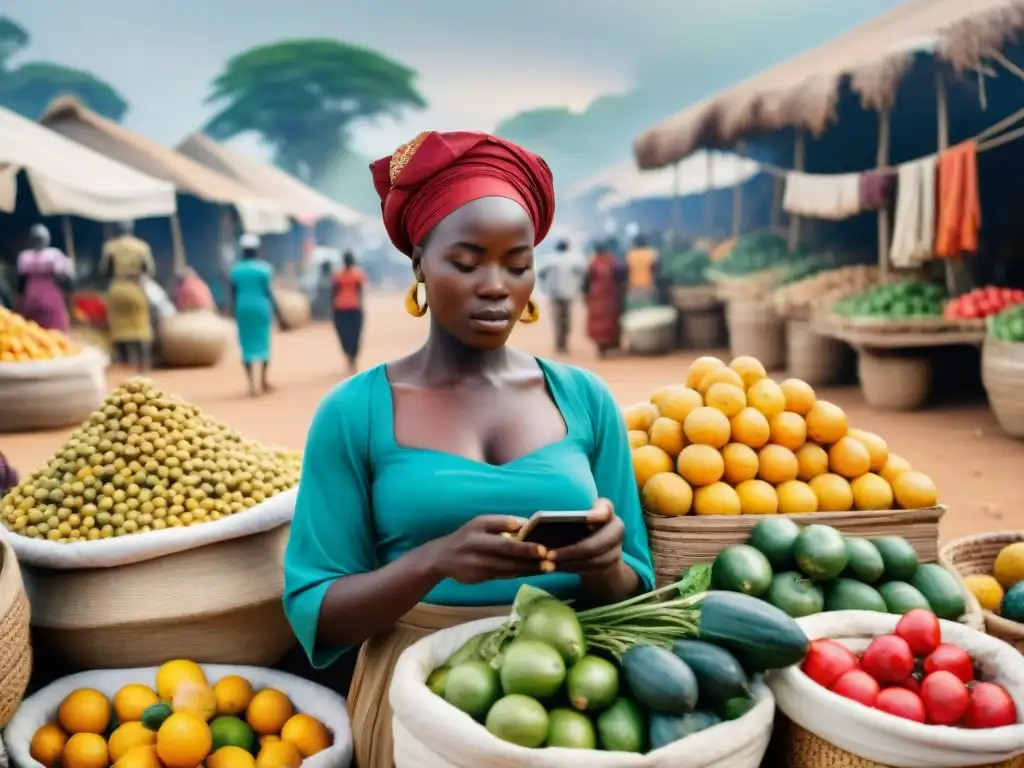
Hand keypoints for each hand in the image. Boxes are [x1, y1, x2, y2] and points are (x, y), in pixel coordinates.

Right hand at [433, 515, 547, 584]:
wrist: (441, 558)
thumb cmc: (468, 538)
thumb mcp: (481, 524)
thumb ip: (503, 523)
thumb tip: (528, 525)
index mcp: (478, 525)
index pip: (503, 525)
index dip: (520, 532)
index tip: (540, 543)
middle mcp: (475, 542)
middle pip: (505, 547)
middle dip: (527, 552)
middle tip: (548, 557)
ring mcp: (475, 561)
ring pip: (506, 565)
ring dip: (528, 567)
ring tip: (548, 568)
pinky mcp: (477, 577)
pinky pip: (503, 574)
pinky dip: (519, 573)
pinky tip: (534, 572)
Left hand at [548, 499, 623, 574]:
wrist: (598, 546)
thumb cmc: (578, 524)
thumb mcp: (575, 515)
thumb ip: (567, 516)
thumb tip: (540, 522)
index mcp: (605, 509)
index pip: (605, 508)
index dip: (598, 514)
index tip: (587, 517)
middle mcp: (615, 526)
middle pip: (596, 543)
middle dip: (571, 551)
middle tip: (548, 555)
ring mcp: (617, 546)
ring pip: (595, 560)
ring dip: (570, 563)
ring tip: (550, 563)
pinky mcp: (613, 562)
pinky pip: (593, 569)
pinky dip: (574, 568)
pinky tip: (558, 567)